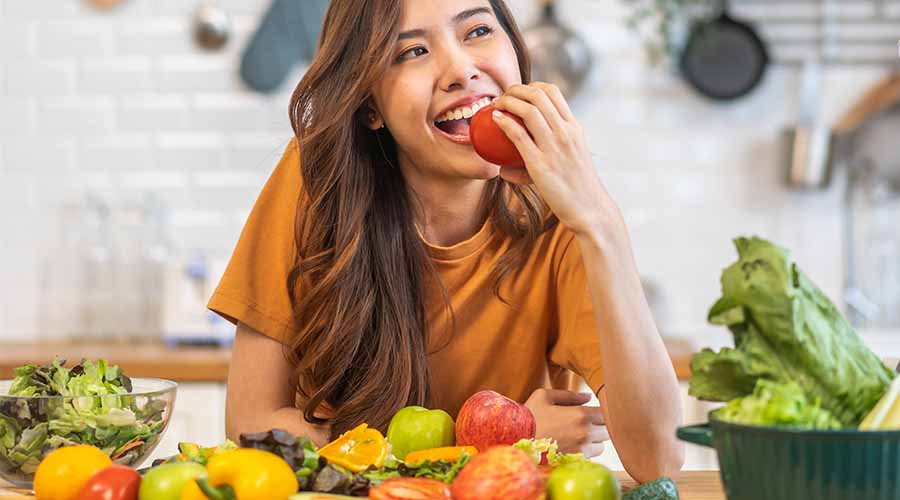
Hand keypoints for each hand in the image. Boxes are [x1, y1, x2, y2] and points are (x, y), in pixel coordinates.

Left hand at [491, 83, 623, 238]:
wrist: (589, 208)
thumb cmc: (576, 187)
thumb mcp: (569, 159)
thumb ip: (547, 152)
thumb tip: (510, 163)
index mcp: (574, 127)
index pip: (553, 92)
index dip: (531, 86)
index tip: (518, 93)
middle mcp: (566, 132)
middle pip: (538, 95)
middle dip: (516, 89)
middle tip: (502, 96)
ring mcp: (554, 146)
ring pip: (528, 110)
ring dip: (508, 101)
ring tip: (496, 105)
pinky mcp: (541, 163)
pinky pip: (518, 135)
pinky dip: (504, 122)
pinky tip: (495, 119)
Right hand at [524, 388, 608, 457]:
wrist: (516, 440)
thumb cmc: (530, 416)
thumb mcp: (545, 396)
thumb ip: (570, 395)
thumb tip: (588, 397)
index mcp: (580, 414)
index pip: (605, 412)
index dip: (598, 411)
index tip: (589, 412)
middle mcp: (586, 433)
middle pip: (607, 430)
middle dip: (598, 426)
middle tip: (584, 424)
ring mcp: (582, 449)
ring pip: (602, 445)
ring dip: (594, 440)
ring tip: (579, 436)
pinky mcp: (576, 462)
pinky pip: (591, 457)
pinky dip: (586, 452)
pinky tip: (573, 446)